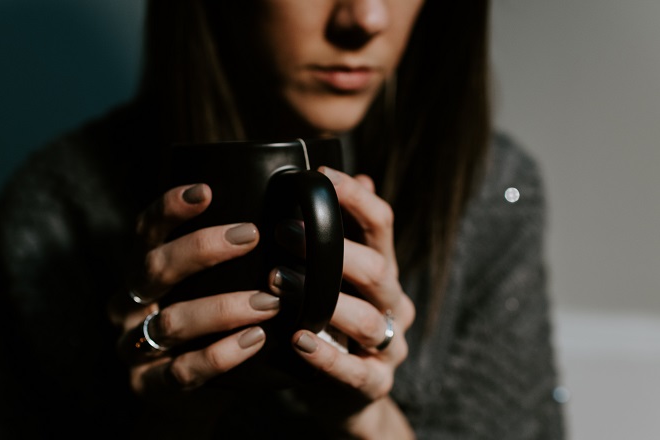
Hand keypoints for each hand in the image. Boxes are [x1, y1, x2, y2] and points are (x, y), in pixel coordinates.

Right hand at [107, 184, 279, 399]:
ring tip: (269, 301)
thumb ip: (237, 258)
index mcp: (143, 270)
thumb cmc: (210, 327)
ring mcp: (133, 346)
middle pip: (154, 267)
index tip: (206, 191)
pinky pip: (183, 369)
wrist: (186, 398)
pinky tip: (254, 340)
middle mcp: (129, 303)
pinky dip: (221, 354)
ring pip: (171, 321)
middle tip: (251, 235)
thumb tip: (298, 215)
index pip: (146, 230)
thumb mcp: (212, 287)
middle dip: (202, 248)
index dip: (170, 208)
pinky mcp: (149, 385)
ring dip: (223, 307)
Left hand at [283, 167, 415, 437]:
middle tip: (284, 232)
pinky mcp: (375, 382)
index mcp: (382, 270)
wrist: (349, 395)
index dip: (356, 197)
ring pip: (368, 320)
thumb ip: (341, 234)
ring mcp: (389, 345)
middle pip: (379, 269)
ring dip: (324, 300)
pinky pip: (356, 371)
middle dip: (334, 249)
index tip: (320, 174)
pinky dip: (327, 356)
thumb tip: (353, 176)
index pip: (382, 224)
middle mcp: (392, 303)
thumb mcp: (337, 278)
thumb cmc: (333, 323)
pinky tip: (298, 339)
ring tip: (278, 283)